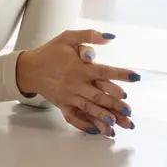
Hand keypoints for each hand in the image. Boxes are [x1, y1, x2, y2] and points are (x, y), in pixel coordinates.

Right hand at [16, 30, 138, 136]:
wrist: (29, 68)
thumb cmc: (50, 51)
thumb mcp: (67, 37)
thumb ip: (89, 36)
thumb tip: (110, 37)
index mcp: (80, 67)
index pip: (104, 71)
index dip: (121, 74)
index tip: (136, 77)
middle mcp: (76, 83)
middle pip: (99, 95)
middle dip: (115, 103)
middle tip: (129, 110)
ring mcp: (69, 96)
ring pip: (89, 108)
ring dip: (103, 116)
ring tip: (117, 123)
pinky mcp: (63, 104)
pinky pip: (73, 117)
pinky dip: (83, 125)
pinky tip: (95, 130)